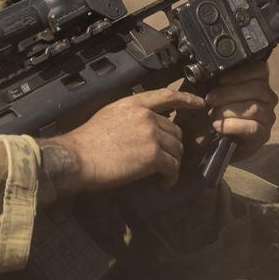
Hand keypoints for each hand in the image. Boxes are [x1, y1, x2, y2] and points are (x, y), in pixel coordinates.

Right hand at [37, 88, 203, 202]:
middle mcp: (146, 115)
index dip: (187, 99)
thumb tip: (144, 127)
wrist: (79, 157)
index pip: (167, 95)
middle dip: (172, 146)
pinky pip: (172, 167)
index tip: (200, 103)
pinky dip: (170, 178)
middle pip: (175, 130)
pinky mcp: (153, 156)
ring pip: (176, 149)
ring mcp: (151, 135)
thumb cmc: (87, 140)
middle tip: (163, 160)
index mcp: (134, 103)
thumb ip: (130, 116)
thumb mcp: (109, 115)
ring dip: (171, 164)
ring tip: (161, 175)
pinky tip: (163, 183)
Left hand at [182, 62, 277, 161]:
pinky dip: (232, 125)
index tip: (220, 80)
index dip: (241, 73)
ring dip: (229, 110)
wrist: (200, 139)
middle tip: (210, 100)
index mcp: (255, 81)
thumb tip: (209, 68)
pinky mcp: (263, 135)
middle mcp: (266, 98)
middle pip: (257, 88)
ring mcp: (267, 117)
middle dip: (229, 93)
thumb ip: (211, 76)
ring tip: (211, 114)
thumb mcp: (204, 88)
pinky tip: (217, 126)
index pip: (260, 69)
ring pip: (255, 108)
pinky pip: (253, 127)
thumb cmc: (204, 109)